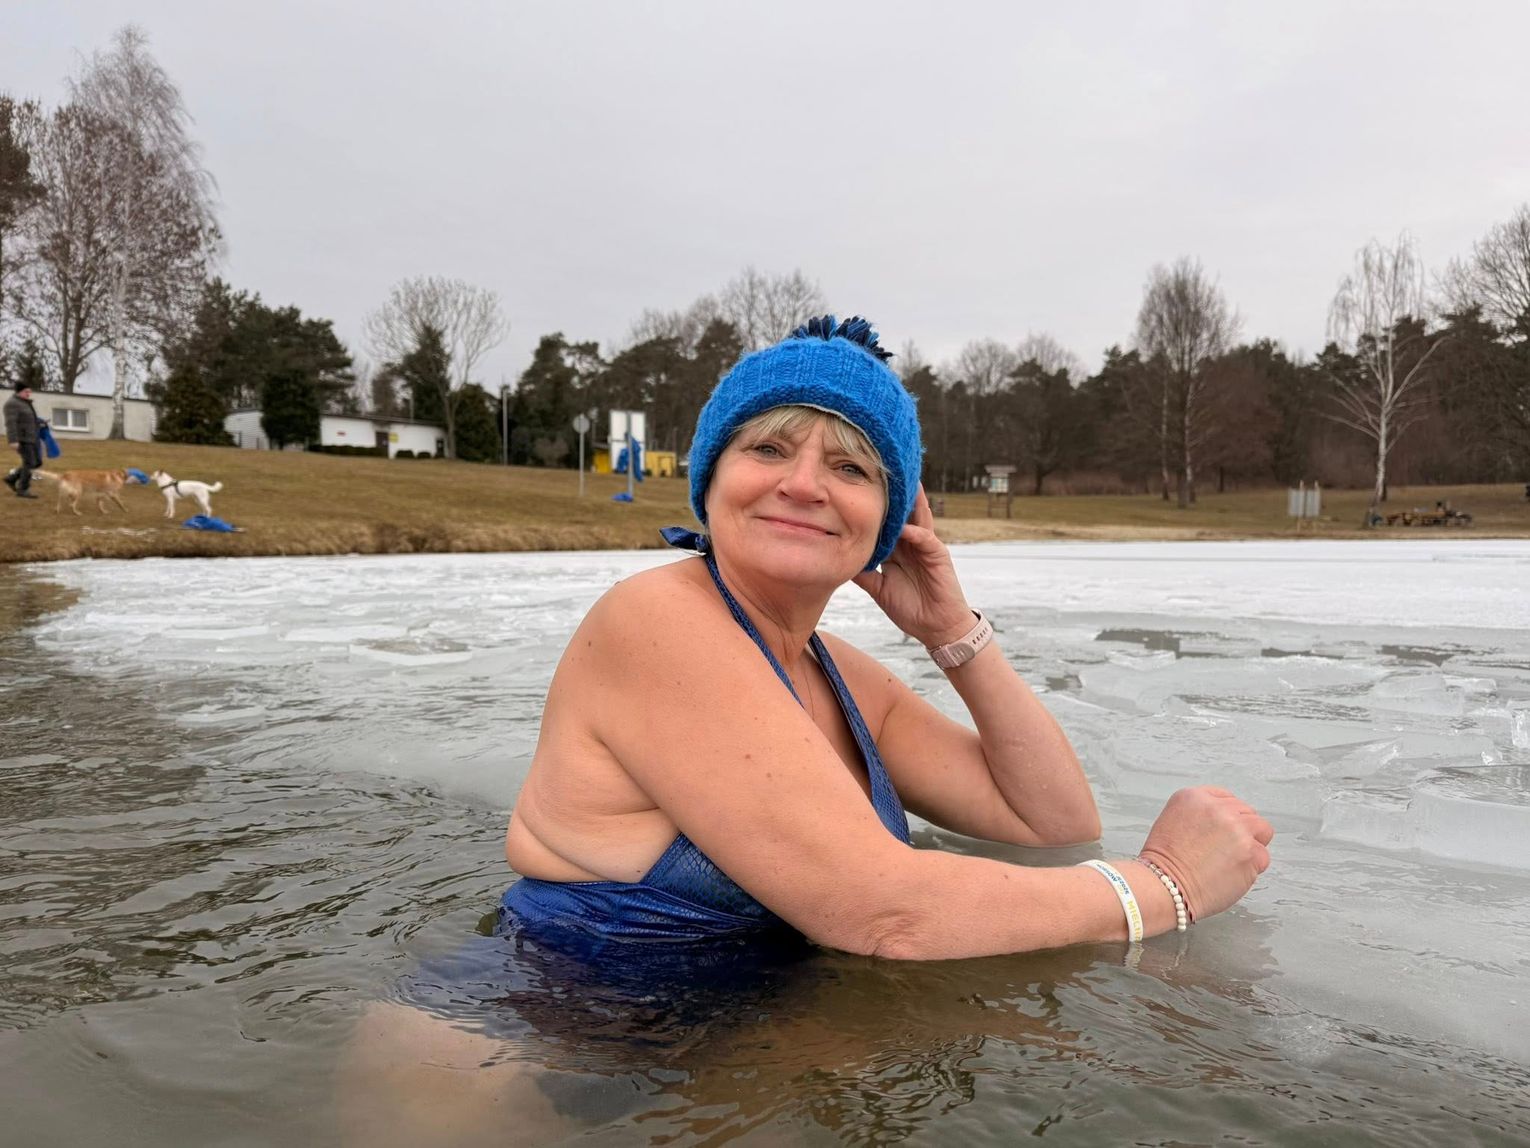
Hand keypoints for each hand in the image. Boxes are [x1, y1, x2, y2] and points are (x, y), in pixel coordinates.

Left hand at [852, 484, 974, 646]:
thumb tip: (839, 560)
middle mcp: (911, 543)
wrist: (936, 628)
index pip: (884, 522)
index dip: (874, 508)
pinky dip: (916, 533)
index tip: (857, 489)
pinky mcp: (938, 556)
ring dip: (909, 502)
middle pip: (901, 513)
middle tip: (880, 471)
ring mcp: (925, 546)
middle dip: (893, 494)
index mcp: (897, 549)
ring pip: (917, 518)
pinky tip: (906, 528)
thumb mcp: (879, 588)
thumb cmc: (909, 608)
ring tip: (900, 483)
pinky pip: (926, 540)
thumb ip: (863, 573)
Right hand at [1139, 787, 1273, 921]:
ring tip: (1232, 860)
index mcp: (1194, 797)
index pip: (1226, 798)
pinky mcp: (1251, 852)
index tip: (1222, 831)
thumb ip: (1200, 815)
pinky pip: (1263, 856)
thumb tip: (1224, 824)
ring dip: (1252, 844)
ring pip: (1262, 829)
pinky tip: (1232, 873)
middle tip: (1224, 850)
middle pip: (1246, 812)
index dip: (1226, 817)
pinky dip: (1252, 867)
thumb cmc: (1163, 863)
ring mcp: (1237, 830)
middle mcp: (1218, 808)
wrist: (1164, 887)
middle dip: (1239, 830)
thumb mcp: (1172, 821)